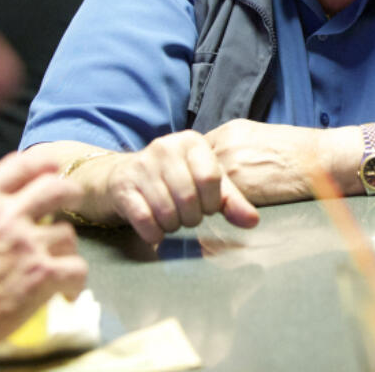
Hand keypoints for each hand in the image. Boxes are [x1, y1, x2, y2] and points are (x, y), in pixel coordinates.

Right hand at [0, 150, 88, 351]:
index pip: (21, 164)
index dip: (42, 163)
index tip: (52, 167)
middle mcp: (8, 214)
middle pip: (57, 188)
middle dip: (70, 193)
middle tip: (72, 200)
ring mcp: (28, 243)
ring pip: (67, 234)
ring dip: (65, 247)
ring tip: (58, 262)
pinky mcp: (43, 274)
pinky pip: (77, 269)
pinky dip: (75, 281)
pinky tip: (66, 293)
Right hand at [87, 131, 260, 244]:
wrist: (126, 178)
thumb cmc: (174, 180)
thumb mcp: (206, 184)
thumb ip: (232, 201)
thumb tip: (252, 221)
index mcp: (191, 142)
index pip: (211, 178)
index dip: (212, 202)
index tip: (207, 207)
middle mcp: (165, 147)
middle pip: (189, 197)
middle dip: (192, 217)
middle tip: (187, 216)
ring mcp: (141, 165)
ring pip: (166, 211)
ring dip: (173, 226)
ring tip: (172, 220)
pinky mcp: (122, 186)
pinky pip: (144, 219)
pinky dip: (154, 233)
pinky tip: (155, 230)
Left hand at [205, 119, 355, 205]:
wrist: (321, 160)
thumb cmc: (299, 154)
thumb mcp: (261, 140)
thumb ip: (236, 150)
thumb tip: (220, 171)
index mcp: (230, 131)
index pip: (197, 153)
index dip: (198, 171)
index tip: (204, 184)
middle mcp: (225, 144)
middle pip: (194, 170)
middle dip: (199, 188)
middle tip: (207, 202)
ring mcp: (230, 164)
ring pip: (203, 189)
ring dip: (208, 202)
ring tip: (220, 211)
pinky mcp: (240, 185)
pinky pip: (218, 203)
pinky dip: (221, 212)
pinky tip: (233, 215)